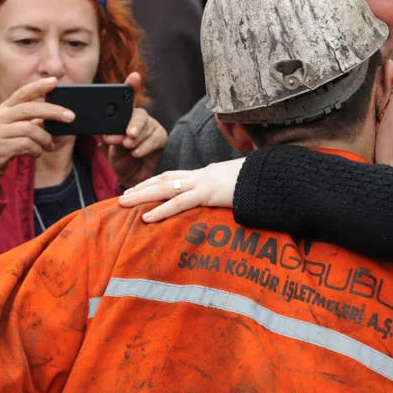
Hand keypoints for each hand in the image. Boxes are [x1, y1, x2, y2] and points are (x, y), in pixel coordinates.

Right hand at [0, 77, 73, 191]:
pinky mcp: (0, 148)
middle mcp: (0, 118)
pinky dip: (36, 149)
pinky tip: (37, 153)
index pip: (22, 93)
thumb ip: (25, 122)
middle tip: (70, 117)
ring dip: (45, 139)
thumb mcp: (8, 129)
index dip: (39, 86)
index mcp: (3, 110)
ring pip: (31, 129)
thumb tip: (50, 117)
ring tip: (49, 146)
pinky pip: (26, 145)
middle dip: (53, 111)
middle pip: (31, 108)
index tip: (55, 81)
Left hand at [103, 73, 167, 187]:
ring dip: (137, 138)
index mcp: (124, 118)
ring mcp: (151, 127)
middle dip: (132, 124)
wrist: (133, 179)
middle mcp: (139, 120)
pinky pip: (156, 138)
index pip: (128, 99)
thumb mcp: (112, 151)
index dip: (132, 86)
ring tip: (128, 148)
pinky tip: (137, 153)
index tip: (134, 77)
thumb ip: (112, 141)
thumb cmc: (122, 162)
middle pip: (139, 114)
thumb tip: (109, 135)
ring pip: (147, 127)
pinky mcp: (161, 138)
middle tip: (126, 136)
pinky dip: (146, 146)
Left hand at [119, 158, 243, 222]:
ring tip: (124, 202)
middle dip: (141, 188)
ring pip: (166, 188)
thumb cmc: (255, 184)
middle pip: (164, 180)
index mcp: (204, 175)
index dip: (153, 182)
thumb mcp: (233, 189)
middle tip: (121, 197)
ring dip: (142, 195)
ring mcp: (203, 183)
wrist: (270, 177)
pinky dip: (162, 210)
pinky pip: (181, 202)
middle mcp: (200, 176)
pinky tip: (146, 217)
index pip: (173, 177)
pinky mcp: (209, 193)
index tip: (137, 189)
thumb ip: (221, 194)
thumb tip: (216, 202)